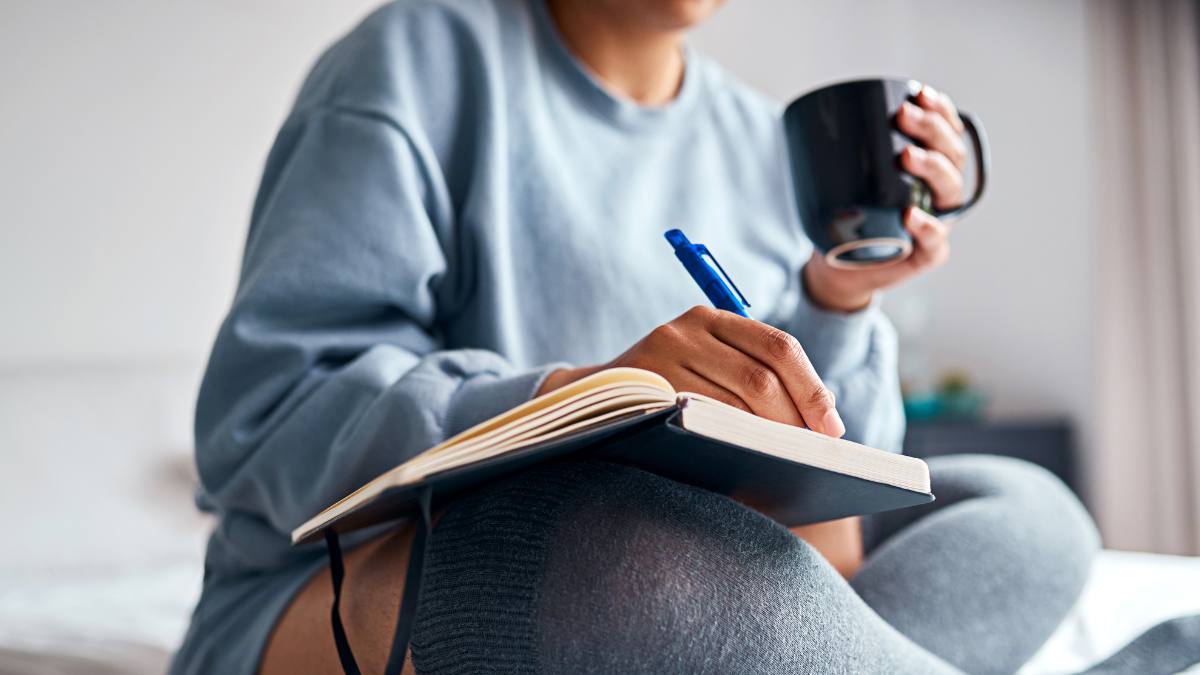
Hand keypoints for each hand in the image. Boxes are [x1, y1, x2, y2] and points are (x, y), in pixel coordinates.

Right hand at [537, 306, 845, 436]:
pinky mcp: (645, 385)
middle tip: (813, 454)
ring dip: (768, 436)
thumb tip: (821, 420)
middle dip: (794, 420)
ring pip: (735, 400)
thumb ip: (751, 379)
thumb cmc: (666, 393)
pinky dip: (730, 441)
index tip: (832, 429)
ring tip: (787, 461)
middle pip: (761, 376)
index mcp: (712, 317)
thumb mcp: (703, 368)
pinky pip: (702, 417)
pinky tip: (744, 459)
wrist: (591, 401)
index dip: (812, 389)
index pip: (778, 347)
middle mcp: (687, 327)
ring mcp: (662, 354)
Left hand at [803, 85, 967, 312]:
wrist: (837, 266)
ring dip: (932, 168)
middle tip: (903, 114)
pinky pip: (935, 242)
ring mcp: (937, 222)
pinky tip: (911, 214)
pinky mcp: (927, 254)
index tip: (918, 93)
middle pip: (951, 155)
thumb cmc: (846, 215)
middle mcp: (939, 192)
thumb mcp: (844, 176)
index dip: (941, 110)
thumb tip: (809, 114)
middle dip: (931, 130)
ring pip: (949, 191)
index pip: (947, 132)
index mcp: (928, 168)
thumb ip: (840, 150)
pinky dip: (927, 227)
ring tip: (906, 156)